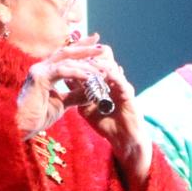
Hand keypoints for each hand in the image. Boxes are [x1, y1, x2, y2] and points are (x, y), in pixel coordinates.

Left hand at [20, 35, 150, 181]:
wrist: (122, 140)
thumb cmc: (106, 125)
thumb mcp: (85, 108)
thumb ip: (76, 94)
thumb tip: (64, 80)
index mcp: (102, 81)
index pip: (91, 61)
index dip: (80, 55)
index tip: (63, 52)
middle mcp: (112, 79)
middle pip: (101, 57)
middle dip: (87, 52)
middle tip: (72, 50)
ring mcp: (120, 84)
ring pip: (109, 64)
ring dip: (95, 62)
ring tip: (81, 61)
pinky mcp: (128, 92)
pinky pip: (118, 79)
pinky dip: (107, 74)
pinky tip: (97, 73)